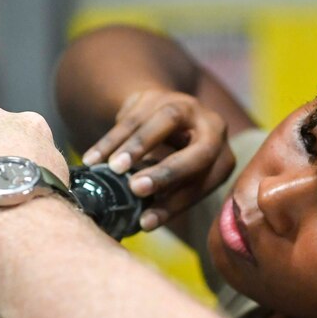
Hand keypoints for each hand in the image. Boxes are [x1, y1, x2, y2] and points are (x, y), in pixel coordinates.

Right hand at [80, 89, 235, 229]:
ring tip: (110, 169)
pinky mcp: (159, 95)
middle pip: (196, 151)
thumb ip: (169, 197)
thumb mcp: (180, 181)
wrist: (163, 116)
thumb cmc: (174, 161)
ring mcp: (187, 106)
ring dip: (134, 148)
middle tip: (135, 188)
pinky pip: (134, 116)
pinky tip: (94, 157)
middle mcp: (213, 129)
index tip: (145, 222)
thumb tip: (144, 222)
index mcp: (222, 158)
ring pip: (162, 124)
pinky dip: (112, 139)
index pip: (202, 185)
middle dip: (165, 172)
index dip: (173, 205)